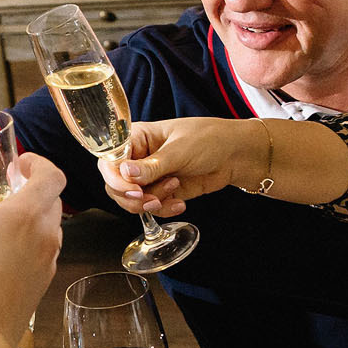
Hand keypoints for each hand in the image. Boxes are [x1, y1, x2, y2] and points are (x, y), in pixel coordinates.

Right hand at [0, 153, 64, 347]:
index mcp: (22, 216)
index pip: (51, 176)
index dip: (39, 163)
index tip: (18, 164)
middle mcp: (43, 236)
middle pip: (53, 201)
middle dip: (34, 188)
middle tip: (9, 186)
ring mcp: (47, 264)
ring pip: (50, 229)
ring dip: (33, 219)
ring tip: (3, 221)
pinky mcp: (41, 287)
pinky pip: (43, 255)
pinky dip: (29, 245)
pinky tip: (0, 255)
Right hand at [98, 118, 253, 216]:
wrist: (236, 155)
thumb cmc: (209, 139)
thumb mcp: (179, 150)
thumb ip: (152, 165)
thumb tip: (126, 173)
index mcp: (136, 138)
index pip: (110, 160)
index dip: (115, 178)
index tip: (132, 189)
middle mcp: (139, 157)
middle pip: (116, 184)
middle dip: (133, 197)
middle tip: (151, 199)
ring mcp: (150, 176)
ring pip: (133, 200)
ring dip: (151, 202)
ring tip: (173, 190)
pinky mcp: (163, 191)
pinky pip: (152, 207)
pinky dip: (164, 209)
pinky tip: (180, 203)